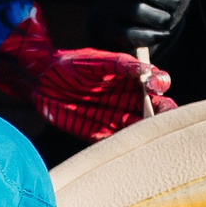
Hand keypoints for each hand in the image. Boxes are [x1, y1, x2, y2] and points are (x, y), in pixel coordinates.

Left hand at [0, 40, 175, 139]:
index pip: (158, 83)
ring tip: (144, 131)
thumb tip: (146, 69)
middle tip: (161, 115)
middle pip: (156, 109)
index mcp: (132, 79)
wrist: (42, 80)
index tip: (153, 85)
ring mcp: (116, 118)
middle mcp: (129, 99)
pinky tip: (125, 143)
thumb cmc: (72, 65)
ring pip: (140, 129)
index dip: (161, 85)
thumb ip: (121, 65)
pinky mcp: (100, 133)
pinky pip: (117, 142)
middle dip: (163, 113)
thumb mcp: (97, 61)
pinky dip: (124, 145)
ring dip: (145, 133)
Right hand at [87, 0, 202, 51]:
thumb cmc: (151, 0)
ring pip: (137, 10)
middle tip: (174, 7)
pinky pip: (131, 33)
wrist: (118, 27)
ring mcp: (108, 6)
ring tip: (166, 20)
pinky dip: (152, 35)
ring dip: (161, 19)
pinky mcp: (107, 29)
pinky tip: (159, 34)